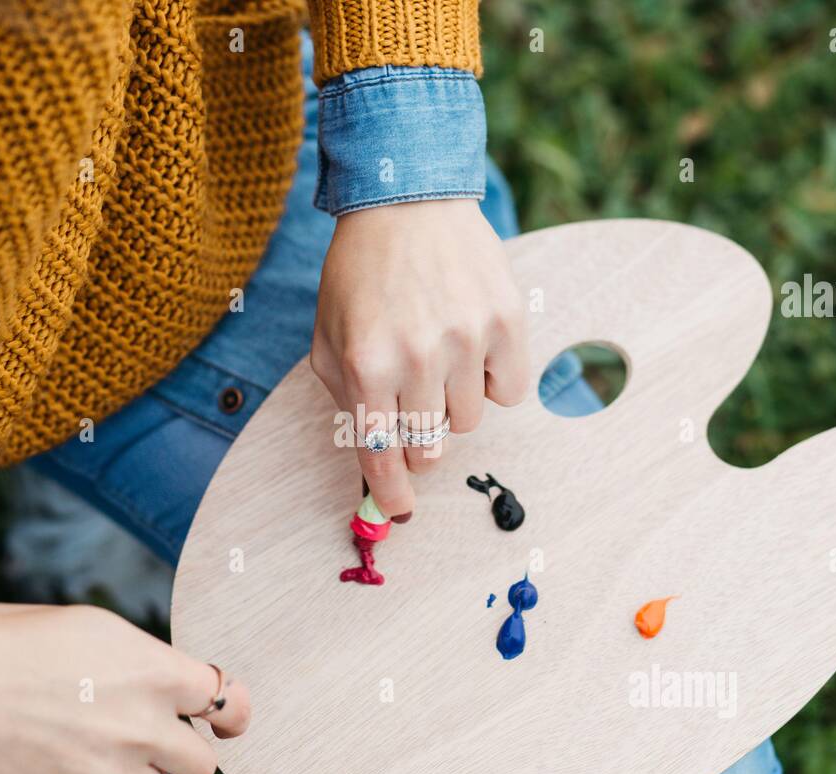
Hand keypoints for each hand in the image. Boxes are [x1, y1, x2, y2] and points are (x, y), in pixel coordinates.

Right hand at [0, 604, 249, 773]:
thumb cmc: (5, 643)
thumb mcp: (87, 627)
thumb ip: (137, 658)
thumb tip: (158, 676)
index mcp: (156, 670)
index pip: (226, 701)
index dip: (229, 711)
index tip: (227, 720)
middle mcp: (146, 725)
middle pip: (204, 763)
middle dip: (183, 752)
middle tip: (154, 740)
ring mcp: (112, 771)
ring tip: (101, 754)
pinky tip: (61, 768)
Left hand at [311, 198, 527, 516]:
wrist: (408, 200)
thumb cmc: (361, 275)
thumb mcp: (327, 337)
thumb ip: (345, 403)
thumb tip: (374, 467)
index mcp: (363, 363)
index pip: (381, 454)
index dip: (392, 493)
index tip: (400, 511)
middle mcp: (416, 356)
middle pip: (429, 446)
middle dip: (418, 440)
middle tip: (413, 407)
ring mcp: (466, 339)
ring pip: (468, 422)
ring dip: (452, 403)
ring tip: (438, 357)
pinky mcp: (506, 322)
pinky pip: (508, 392)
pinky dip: (491, 381)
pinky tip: (472, 346)